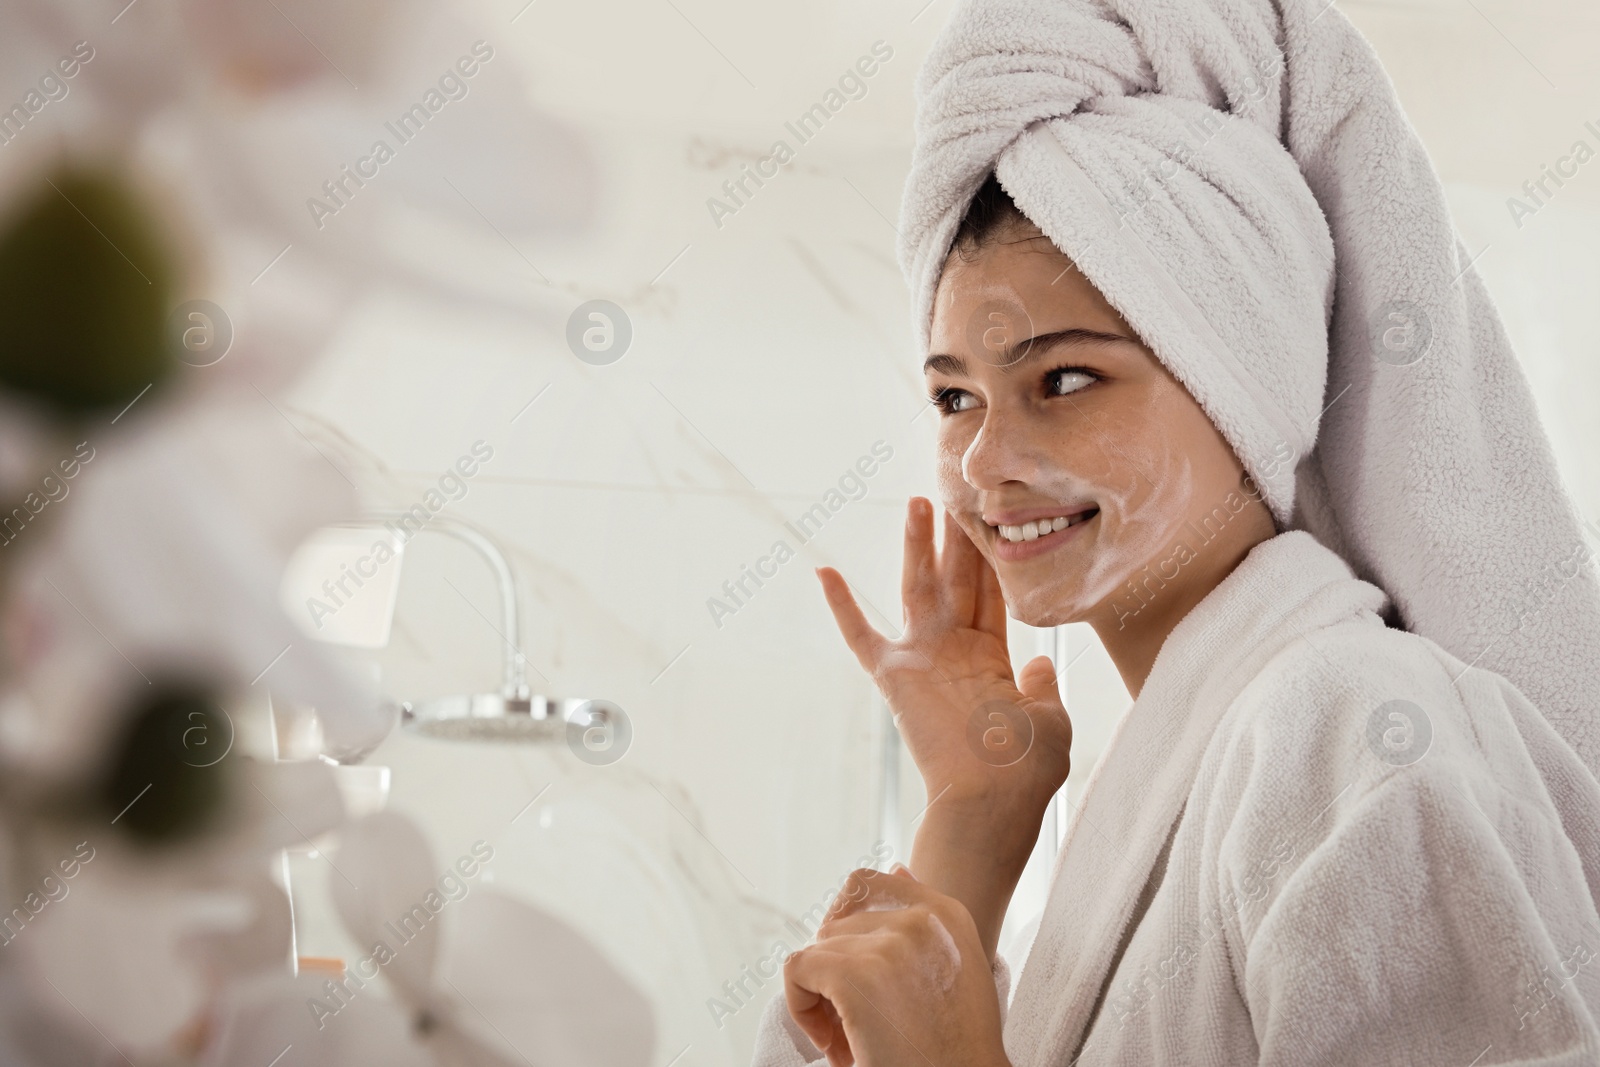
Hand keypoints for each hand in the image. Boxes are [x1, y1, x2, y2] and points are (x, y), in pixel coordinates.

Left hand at [784, 866, 1009, 1066]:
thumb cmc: (957, 1046)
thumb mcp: (956, 970)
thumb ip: (924, 920)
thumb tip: (897, 866)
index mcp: (946, 912)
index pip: (869, 883)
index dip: (848, 928)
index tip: (862, 977)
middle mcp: (920, 918)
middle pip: (837, 924)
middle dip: (839, 973)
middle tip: (861, 1024)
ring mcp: (888, 943)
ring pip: (819, 949)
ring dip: (824, 996)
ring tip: (854, 1038)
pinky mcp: (855, 974)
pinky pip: (797, 969)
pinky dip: (801, 1006)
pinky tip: (833, 1041)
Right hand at [817, 497, 1071, 833]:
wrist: (993, 800)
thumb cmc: (1026, 771)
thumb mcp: (1052, 722)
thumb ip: (1044, 688)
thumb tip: (1041, 662)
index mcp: (994, 660)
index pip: (992, 595)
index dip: (992, 557)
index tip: (992, 517)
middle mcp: (955, 652)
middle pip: (957, 579)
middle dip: (956, 537)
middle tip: (952, 492)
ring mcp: (924, 660)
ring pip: (919, 588)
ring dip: (918, 546)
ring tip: (918, 501)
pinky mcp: (895, 676)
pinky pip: (861, 636)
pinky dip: (842, 606)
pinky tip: (824, 570)